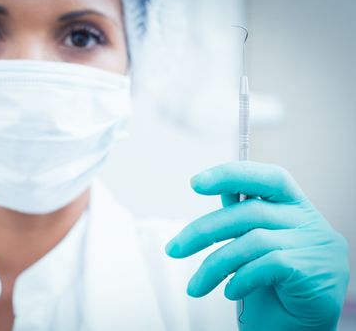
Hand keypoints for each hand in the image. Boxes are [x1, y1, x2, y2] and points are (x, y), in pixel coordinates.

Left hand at [165, 161, 348, 330]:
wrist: (299, 328)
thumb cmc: (274, 285)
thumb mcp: (255, 245)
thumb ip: (244, 217)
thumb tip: (220, 190)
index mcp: (295, 206)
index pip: (267, 177)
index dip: (231, 174)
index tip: (195, 183)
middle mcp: (308, 220)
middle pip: (249, 212)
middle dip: (203, 231)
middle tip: (173, 250)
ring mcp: (315, 244)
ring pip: (252, 241)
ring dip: (213, 266)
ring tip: (195, 288)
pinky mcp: (313, 269)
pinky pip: (264, 265)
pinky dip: (240, 279)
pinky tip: (230, 292)